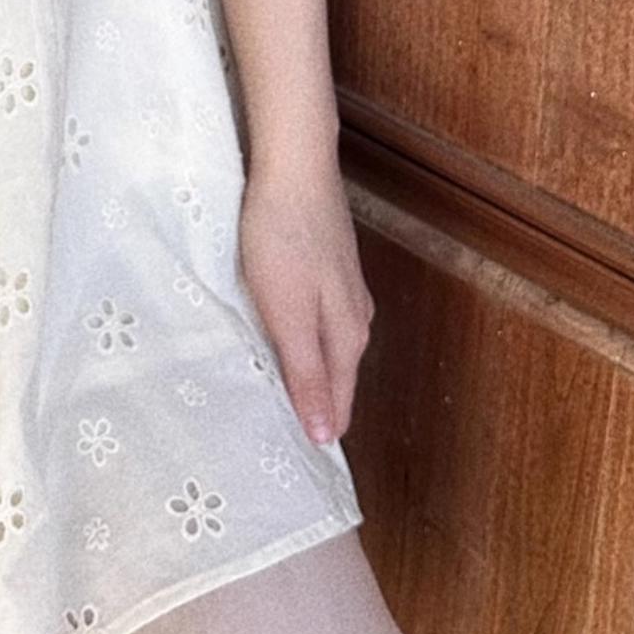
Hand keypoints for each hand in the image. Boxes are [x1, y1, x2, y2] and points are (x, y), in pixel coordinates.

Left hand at [237, 159, 375, 447]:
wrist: (294, 167)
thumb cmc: (283, 237)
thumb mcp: (288, 312)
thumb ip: (307, 373)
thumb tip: (326, 435)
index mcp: (347, 335)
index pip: (338, 402)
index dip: (319, 431)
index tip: (298, 465)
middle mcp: (355, 317)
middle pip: (336, 377)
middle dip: (313, 408)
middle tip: (279, 440)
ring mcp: (343, 290)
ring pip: (327, 348)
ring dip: (307, 374)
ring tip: (277, 399)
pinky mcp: (327, 267)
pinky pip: (317, 320)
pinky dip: (300, 339)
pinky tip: (281, 340)